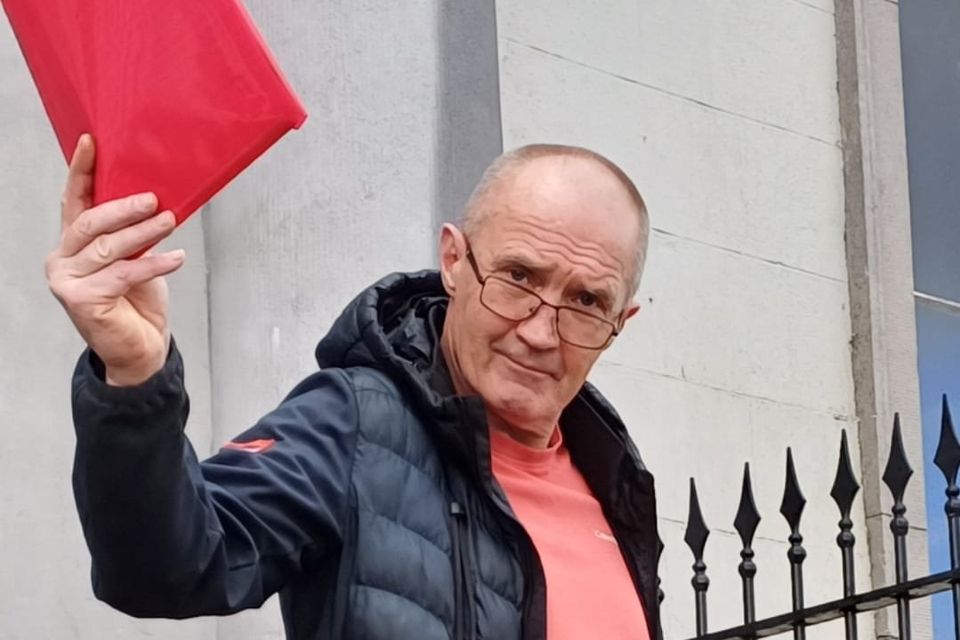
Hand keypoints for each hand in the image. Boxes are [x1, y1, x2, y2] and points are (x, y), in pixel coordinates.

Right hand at [45, 134, 185, 385]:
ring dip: (144, 233)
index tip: (91, 142)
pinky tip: (177, 258)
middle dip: (124, 207)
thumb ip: (131, 232)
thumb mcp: (135, 258)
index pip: (74, 200)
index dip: (81, 170)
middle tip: (154, 199)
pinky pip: (124, 274)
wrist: (140, 349)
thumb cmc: (138, 302)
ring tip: (170, 222)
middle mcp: (63, 259)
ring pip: (109, 247)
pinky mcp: (83, 300)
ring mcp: (68, 281)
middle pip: (90, 222)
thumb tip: (153, 196)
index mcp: (72, 243)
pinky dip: (154, 264)